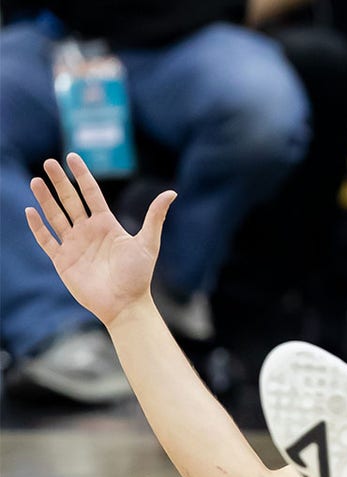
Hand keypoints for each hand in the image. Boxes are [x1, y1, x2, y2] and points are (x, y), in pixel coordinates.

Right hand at [25, 153, 175, 324]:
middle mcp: (88, 231)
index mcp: (107, 224)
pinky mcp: (63, 260)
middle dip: (60, 182)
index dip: (82, 176)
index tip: (72, 157)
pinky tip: (31, 211)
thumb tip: (171, 192)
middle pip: (70, 201)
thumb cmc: (138, 275)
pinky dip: (38, 227)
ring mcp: (74, 244)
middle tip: (48, 162)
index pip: (91, 194)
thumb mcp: (148, 243)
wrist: (125, 304)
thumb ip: (155, 216)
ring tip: (36, 180)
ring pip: (56, 216)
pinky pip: (47, 240)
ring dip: (45, 199)